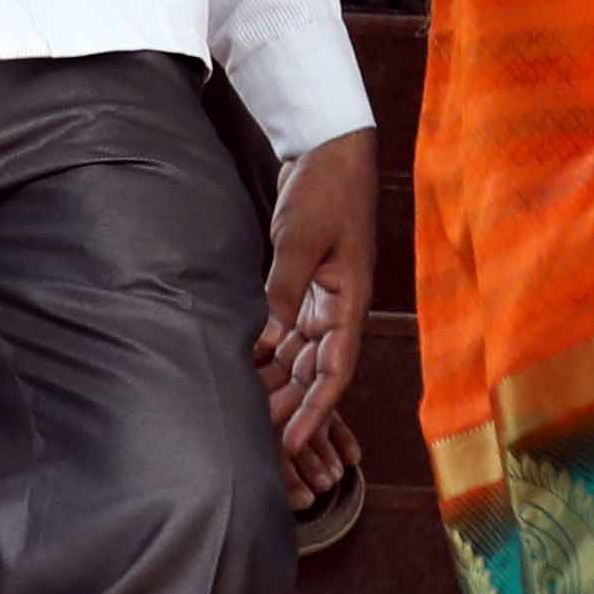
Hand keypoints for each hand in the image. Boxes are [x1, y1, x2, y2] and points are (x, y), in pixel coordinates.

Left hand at [258, 131, 378, 473]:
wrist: (328, 150)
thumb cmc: (325, 191)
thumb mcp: (301, 240)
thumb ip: (281, 290)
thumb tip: (263, 339)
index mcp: (349, 303)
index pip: (335, 372)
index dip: (316, 411)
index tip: (295, 443)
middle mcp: (337, 310)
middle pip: (313, 372)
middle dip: (289, 407)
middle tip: (257, 441)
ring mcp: (320, 300)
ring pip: (297, 357)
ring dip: (276, 384)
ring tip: (246, 415)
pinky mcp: (302, 288)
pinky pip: (286, 333)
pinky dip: (267, 354)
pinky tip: (244, 371)